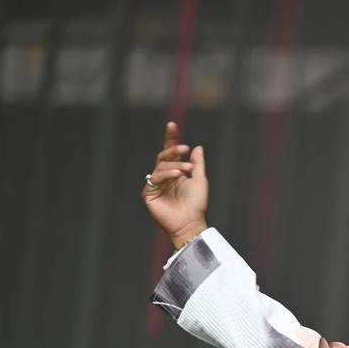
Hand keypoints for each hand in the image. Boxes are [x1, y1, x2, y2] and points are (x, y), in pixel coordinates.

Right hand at [142, 121, 208, 249]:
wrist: (191, 223)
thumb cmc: (197, 204)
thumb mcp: (200, 180)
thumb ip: (197, 163)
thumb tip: (197, 147)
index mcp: (175, 172)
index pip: (171, 152)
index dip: (171, 138)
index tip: (172, 124)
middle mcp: (164, 177)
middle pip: (163, 156)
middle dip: (173, 151)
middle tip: (184, 149)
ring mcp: (155, 185)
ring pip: (160, 166)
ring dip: (175, 165)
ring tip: (187, 170)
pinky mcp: (148, 194)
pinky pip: (155, 178)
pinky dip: (167, 174)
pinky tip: (177, 175)